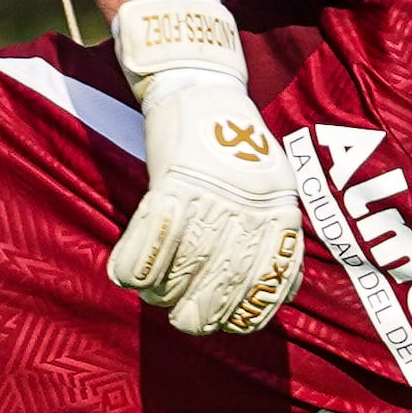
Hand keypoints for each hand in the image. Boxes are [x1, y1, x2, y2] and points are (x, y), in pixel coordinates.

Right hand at [100, 0, 302, 336]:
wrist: (201, 85)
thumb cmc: (238, 142)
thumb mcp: (277, 184)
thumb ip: (279, 238)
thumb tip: (284, 297)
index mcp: (280, 208)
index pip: (269, 281)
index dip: (247, 314)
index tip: (228, 327)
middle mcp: (249, 205)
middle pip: (223, 282)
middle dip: (201, 313)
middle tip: (185, 322)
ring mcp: (210, 194)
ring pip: (183, 269)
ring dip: (163, 292)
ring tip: (157, 295)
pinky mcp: (172, 181)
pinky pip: (149, 242)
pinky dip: (133, 266)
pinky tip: (127, 277)